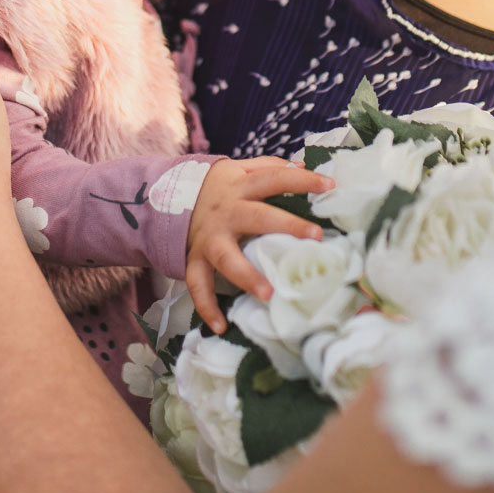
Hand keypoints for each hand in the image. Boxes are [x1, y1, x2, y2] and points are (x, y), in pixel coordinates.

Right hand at [184, 157, 333, 333]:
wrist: (163, 197)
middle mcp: (227, 212)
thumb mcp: (237, 169)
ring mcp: (210, 238)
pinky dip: (207, 307)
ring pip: (226, 257)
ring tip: (267, 294)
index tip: (330, 185)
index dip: (302, 180)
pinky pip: (198, 285)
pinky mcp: (195, 260)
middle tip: (315, 237)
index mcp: (240, 187)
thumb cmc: (214, 188)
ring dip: (246, 276)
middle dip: (286, 225)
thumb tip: (303, 166)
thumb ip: (267, 167)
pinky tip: (221, 327)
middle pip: (258, 217)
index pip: (275, 178)